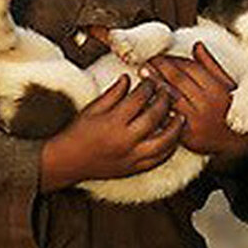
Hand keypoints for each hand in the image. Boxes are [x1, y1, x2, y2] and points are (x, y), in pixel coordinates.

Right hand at [40, 75, 182, 191]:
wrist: (68, 161)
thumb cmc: (78, 133)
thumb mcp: (92, 108)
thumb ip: (113, 93)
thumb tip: (128, 78)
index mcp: (113, 122)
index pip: (138, 99)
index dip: (148, 87)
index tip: (152, 80)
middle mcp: (125, 140)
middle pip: (154, 118)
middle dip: (164, 102)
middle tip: (168, 92)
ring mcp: (131, 156)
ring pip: (163, 142)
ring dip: (174, 128)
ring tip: (180, 116)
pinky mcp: (134, 168)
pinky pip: (158, 160)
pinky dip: (169, 149)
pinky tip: (173, 139)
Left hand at [147, 42, 247, 159]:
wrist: (237, 143)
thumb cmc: (230, 109)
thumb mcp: (227, 85)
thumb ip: (210, 65)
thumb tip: (197, 45)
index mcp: (216, 89)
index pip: (190, 68)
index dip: (173, 60)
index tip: (161, 55)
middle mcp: (206, 103)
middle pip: (178, 80)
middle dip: (160, 68)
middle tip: (147, 61)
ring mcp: (196, 120)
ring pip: (171, 97)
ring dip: (155, 84)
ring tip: (143, 74)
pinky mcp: (187, 136)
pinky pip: (168, 117)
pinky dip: (156, 106)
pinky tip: (146, 98)